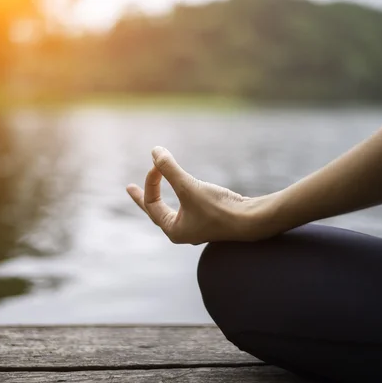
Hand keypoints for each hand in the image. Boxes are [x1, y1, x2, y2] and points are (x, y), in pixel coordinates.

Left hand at [126, 147, 266, 244]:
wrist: (251, 220)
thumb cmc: (219, 208)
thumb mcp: (189, 186)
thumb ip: (169, 168)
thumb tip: (154, 151)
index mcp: (173, 230)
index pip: (152, 203)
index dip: (151, 181)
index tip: (159, 163)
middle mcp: (183, 232)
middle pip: (156, 211)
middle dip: (144, 197)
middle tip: (130, 188)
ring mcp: (197, 227)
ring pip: (172, 209)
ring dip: (163, 196)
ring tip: (156, 189)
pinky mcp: (210, 219)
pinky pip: (187, 207)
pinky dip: (180, 196)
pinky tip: (185, 191)